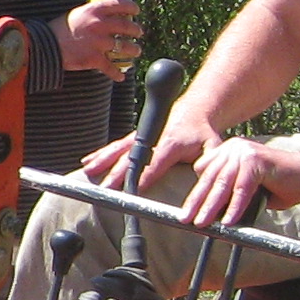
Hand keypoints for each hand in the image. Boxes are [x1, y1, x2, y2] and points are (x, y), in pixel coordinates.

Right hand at [57, 0, 140, 77]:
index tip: (136, 10)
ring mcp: (98, 43)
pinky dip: (117, 74)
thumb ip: (91, 14)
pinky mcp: (94, 59)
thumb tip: (104, 15)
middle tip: (138, 32)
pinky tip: (121, 77)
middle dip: (136, 30)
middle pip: (126, 26)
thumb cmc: (58, 29)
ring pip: (124, 47)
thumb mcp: (76, 14)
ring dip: (133, 50)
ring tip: (136, 51)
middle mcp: (99, 25)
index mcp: (94, 10)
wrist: (44, 46)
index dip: (131, 7)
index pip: (120, 5)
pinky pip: (110, 68)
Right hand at [79, 109, 210, 189]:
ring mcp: (141, 136)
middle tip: (106, 187)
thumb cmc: (203, 132)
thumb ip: (208, 161)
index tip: (135, 189)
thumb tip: (204, 175)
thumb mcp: (212, 145)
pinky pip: (116, 146)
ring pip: (118, 149)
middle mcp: (151, 138)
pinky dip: (101, 153)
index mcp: (170, 143)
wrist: (194, 110)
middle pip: (131, 157)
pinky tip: (88, 161)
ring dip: (102, 160)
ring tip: (89, 170)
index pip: (156, 163)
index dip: (145, 176)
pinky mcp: (134, 136)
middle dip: (117, 172)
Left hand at [182, 134, 299, 231]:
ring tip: (202, 223)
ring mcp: (245, 152)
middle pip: (210, 178)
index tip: (187, 212)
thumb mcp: (249, 187)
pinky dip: (235, 206)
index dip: (196, 193)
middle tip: (185, 220)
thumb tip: (212, 212)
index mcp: (230, 151)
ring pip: (223, 183)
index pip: (204, 172)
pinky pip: (242, 188)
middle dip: (197, 201)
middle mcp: (234, 148)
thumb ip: (230, 192)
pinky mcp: (258, 161)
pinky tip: (229, 221)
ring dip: (211, 206)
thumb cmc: (282, 184)